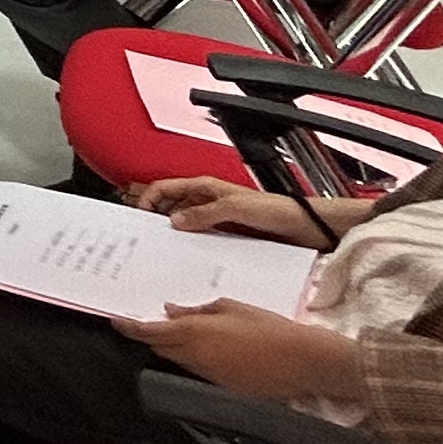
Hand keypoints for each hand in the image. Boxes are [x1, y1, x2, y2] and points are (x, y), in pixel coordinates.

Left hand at [117, 298, 363, 402]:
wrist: (301, 361)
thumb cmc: (268, 327)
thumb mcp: (231, 307)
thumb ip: (197, 310)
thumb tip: (171, 311)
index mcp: (194, 333)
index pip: (150, 333)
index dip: (130, 327)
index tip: (117, 321)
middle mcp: (194, 357)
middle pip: (160, 348)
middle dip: (152, 336)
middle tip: (151, 320)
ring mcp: (207, 376)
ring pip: (177, 360)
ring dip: (172, 348)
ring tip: (180, 331)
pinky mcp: (220, 388)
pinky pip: (196, 372)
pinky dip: (192, 360)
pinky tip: (205, 349)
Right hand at [132, 177, 321, 241]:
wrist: (303, 227)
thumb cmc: (276, 210)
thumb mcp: (234, 208)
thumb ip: (203, 213)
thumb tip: (176, 220)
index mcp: (206, 187)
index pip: (165, 188)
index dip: (149, 198)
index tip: (139, 215)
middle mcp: (208, 201)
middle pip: (171, 205)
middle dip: (156, 217)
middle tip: (146, 234)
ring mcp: (216, 218)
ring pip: (185, 223)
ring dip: (174, 233)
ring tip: (164, 247)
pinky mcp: (226, 234)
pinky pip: (201, 238)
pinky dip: (191, 245)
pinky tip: (189, 256)